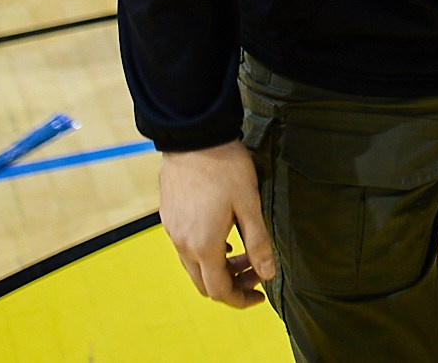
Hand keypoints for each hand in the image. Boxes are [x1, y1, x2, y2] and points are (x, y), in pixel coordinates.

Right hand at [158, 142, 276, 307]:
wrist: (194, 138)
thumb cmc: (226, 169)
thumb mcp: (249, 205)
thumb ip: (258, 243)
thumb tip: (268, 274)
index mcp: (204, 246)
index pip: (219, 290)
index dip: (240, 299)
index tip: (260, 295)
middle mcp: (183, 244)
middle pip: (204, 283)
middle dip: (232, 285)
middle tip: (256, 271)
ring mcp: (173, 231)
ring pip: (194, 266)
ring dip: (219, 268)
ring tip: (244, 252)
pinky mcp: (169, 218)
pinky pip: (186, 248)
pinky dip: (206, 252)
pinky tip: (224, 236)